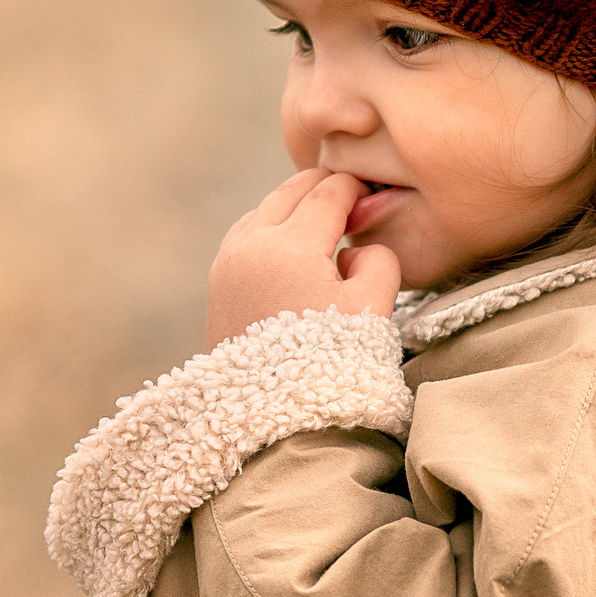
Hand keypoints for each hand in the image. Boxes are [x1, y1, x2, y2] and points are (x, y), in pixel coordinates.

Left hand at [207, 169, 402, 347]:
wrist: (273, 412)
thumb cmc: (329, 362)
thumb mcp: (373, 307)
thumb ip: (378, 260)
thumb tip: (352, 249)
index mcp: (291, 246)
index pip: (326, 195)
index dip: (352, 186)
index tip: (369, 189)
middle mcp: (252, 246)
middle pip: (289, 192)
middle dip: (320, 185)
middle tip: (347, 188)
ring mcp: (228, 263)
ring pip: (262, 210)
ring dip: (290, 204)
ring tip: (319, 214)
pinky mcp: (218, 284)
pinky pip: (244, 235)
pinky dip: (268, 226)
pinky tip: (287, 240)